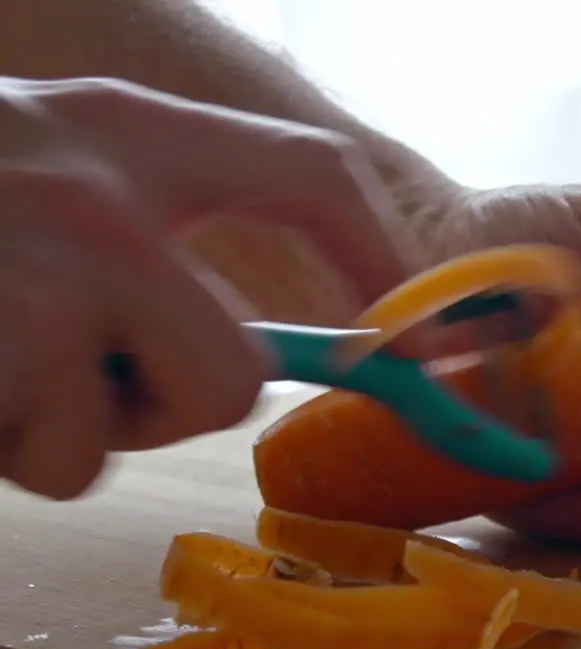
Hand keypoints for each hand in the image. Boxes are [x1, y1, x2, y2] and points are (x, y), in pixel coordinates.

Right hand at [0, 76, 422, 499]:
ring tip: (5, 364)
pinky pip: (59, 465)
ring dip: (73, 429)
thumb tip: (260, 344)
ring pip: (133, 437)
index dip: (385, 264)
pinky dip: (11, 448)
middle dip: (178, 402)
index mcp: (126, 130)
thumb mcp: (47, 157)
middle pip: (240, 373)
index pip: (312, 173)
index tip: (418, 347)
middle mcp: (96, 196)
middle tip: (92, 376)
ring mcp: (42, 273)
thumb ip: (148, 219)